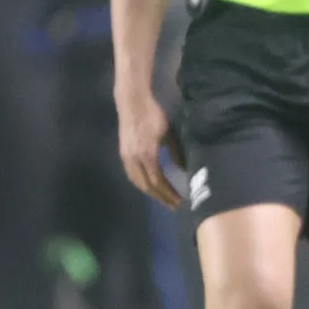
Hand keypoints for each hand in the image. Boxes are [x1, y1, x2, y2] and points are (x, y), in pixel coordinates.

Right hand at [117, 93, 184, 208]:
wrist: (132, 103)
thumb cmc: (153, 116)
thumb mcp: (169, 134)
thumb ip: (176, 153)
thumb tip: (185, 170)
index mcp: (147, 155)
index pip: (157, 181)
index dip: (168, 193)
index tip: (179, 201)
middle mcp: (134, 159)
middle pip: (146, 185)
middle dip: (160, 197)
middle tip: (173, 205)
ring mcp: (126, 157)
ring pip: (137, 182)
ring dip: (150, 192)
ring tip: (163, 198)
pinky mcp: (123, 154)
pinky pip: (132, 175)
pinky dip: (141, 183)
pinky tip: (150, 185)